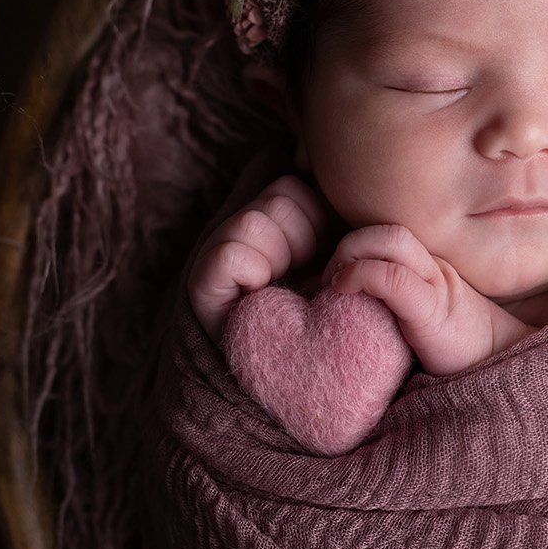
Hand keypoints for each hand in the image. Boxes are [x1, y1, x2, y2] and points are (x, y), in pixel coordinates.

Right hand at [186, 175, 329, 340]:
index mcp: (278, 219)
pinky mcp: (202, 280)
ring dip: (279, 258)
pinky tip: (260, 296)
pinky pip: (232, 255)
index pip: (294, 185)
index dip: (316, 218)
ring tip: (279, 286)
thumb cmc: (332, 317)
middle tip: (300, 274)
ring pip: (255, 222)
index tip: (318, 254)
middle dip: (303, 239)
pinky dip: (253, 274)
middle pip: (280, 198)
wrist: (306, 372)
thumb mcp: (345, 261)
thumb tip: (328, 176)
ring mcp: (219, 250)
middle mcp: (244, 227)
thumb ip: (340, 221)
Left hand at [322, 225, 533, 375]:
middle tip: (331, 283)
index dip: (353, 246)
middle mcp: (433, 267)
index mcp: (428, 266)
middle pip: (386, 229)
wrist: (498, 365)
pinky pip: (394, 277)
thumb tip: (343, 304)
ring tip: (337, 287)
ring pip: (390, 239)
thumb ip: (392, 301)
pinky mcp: (433, 309)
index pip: (387, 233)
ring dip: (350, 255)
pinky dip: (361, 275)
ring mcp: (436, 284)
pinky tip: (345, 290)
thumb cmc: (453, 350)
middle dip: (347, 247)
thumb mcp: (417, 317)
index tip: (333, 280)